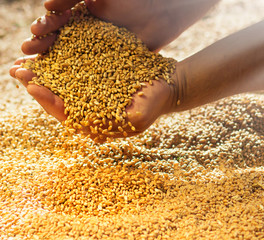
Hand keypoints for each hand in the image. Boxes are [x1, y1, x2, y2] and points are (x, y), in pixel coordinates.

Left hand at [10, 56, 177, 139]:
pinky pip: (73, 67)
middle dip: (37, 84)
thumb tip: (92, 128)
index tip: (33, 87)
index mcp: (96, 122)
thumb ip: (117, 122)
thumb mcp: (140, 115)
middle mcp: (89, 106)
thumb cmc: (155, 102)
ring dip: (43, 70)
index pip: (67, 114)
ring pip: (61, 81)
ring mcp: (90, 89)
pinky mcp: (94, 73)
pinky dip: (58, 58)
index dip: (49, 101)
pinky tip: (47, 46)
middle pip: (58, 97)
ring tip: (25, 57)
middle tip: (18, 70)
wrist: (165, 84)